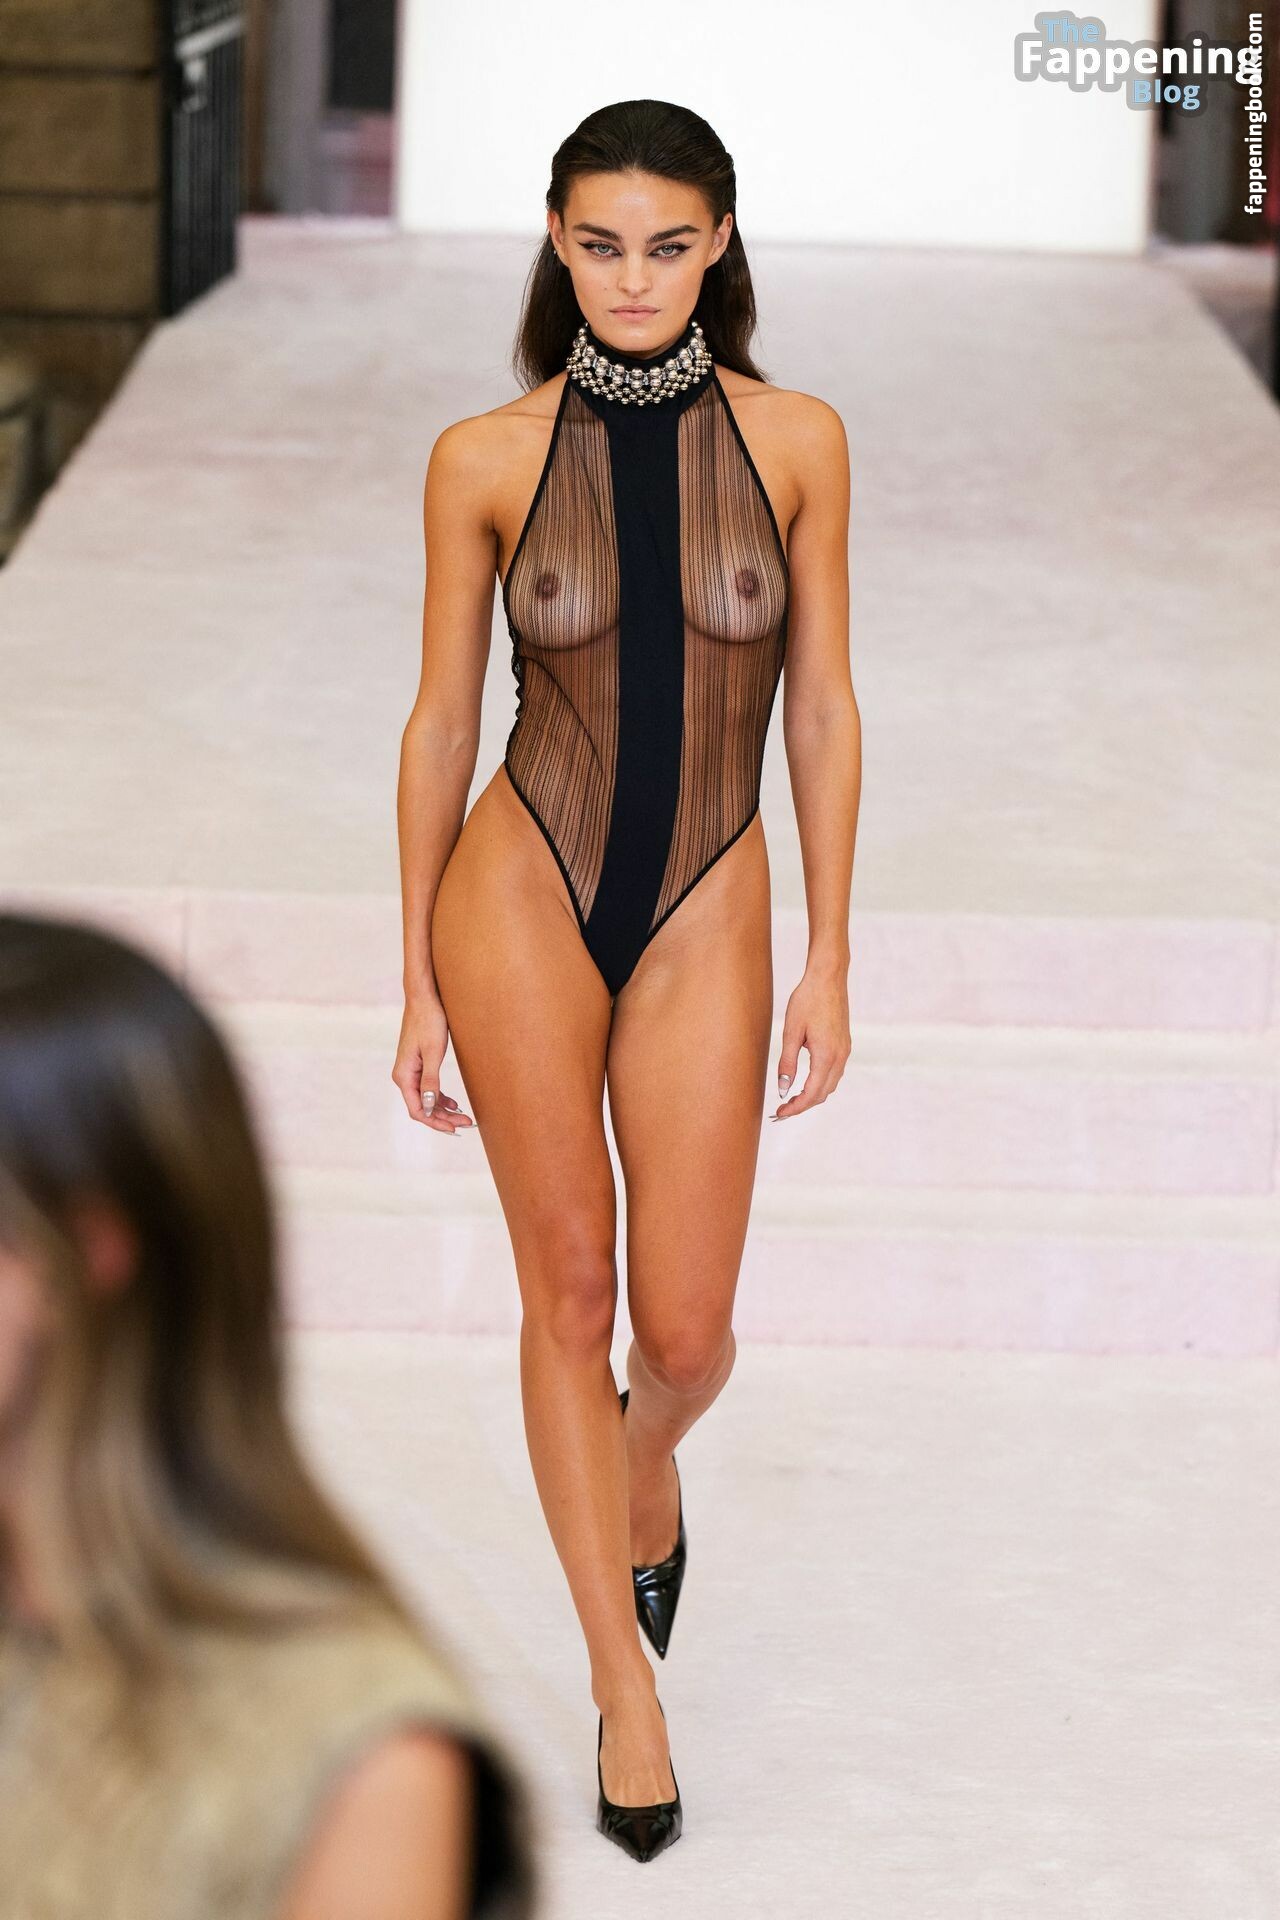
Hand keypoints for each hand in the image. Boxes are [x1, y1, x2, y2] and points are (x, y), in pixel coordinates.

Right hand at [392, 993, 475, 1133]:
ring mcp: (410, 1070)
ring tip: (464, 1116)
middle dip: (443, 1118)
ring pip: (426, 1099)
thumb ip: (431, 1080)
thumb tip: (429, 1106)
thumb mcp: (433, 1052)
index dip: (436, 1122)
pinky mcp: (417, 1064)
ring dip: (443, 1109)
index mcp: (404, 1075)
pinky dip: (440, 1097)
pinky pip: (427, 1088)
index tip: (455, 1129)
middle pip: (422, 1107)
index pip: (418, 1110)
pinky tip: (454, 1102)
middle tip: (466, 1123)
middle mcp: (404, 1076)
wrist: (424, 998)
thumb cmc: (429, 1021)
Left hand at [772, 966, 850, 1120]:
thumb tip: (784, 1089)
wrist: (828, 978)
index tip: (780, 1114)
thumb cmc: (807, 1000)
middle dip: (803, 1105)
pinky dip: (821, 1083)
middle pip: (823, 1094)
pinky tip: (806, 1081)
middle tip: (782, 1110)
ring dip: (813, 1095)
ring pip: (830, 1084)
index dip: (795, 1108)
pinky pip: (834, 1072)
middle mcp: (840, 1056)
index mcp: (826, 1055)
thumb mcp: (790, 1032)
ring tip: (792, 1098)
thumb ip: (787, 1063)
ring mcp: (845, 1050)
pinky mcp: (845, 1044)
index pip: (812, 1093)